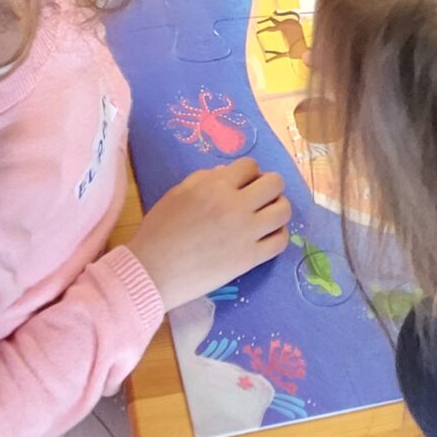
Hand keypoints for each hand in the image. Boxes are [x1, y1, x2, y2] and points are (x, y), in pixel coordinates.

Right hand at [130, 158, 289, 311]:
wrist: (152, 271)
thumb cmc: (158, 231)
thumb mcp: (177, 194)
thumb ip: (204, 179)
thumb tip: (227, 173)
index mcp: (215, 186)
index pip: (250, 165)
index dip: (248, 173)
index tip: (244, 184)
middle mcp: (235, 205)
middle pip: (274, 183)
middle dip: (269, 186)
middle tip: (259, 197)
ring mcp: (246, 233)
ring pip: (283, 211)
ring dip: (278, 208)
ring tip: (266, 216)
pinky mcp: (250, 258)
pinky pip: (280, 241)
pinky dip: (278, 235)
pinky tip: (267, 236)